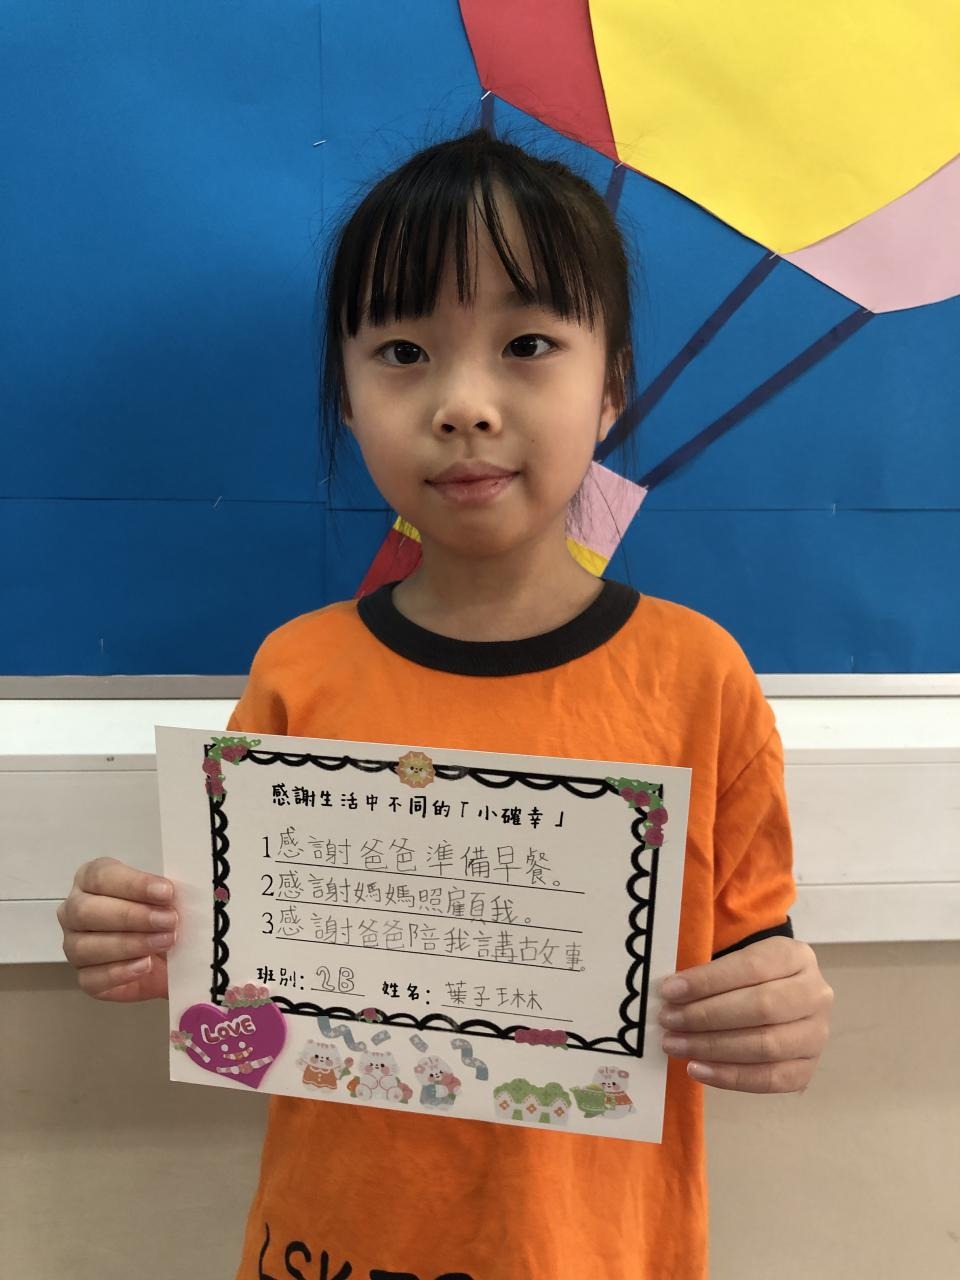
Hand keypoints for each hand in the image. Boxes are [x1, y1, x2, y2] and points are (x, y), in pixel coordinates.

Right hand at [57, 857, 176, 1001]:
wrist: (171, 955)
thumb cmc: (162, 915)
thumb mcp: (166, 897)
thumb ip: (165, 891)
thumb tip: (174, 892)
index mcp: (90, 880)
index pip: (101, 877)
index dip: (134, 884)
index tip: (166, 892)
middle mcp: (75, 912)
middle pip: (86, 912)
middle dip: (131, 916)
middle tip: (168, 920)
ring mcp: (74, 947)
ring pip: (85, 947)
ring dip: (130, 944)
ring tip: (165, 942)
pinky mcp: (85, 979)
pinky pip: (91, 978)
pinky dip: (120, 972)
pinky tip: (145, 965)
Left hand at [658, 937, 832, 1092]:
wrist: (779, 995)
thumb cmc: (746, 975)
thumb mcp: (735, 958)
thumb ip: (710, 973)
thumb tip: (672, 995)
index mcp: (796, 956)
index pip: (751, 967)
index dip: (708, 981)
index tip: (670, 991)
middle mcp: (815, 994)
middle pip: (761, 1008)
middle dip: (706, 1016)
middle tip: (668, 1020)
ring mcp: (817, 1034)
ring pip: (766, 1046)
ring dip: (713, 1048)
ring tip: (675, 1044)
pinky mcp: (808, 1068)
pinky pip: (771, 1079)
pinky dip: (730, 1077)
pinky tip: (697, 1069)